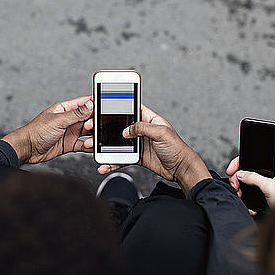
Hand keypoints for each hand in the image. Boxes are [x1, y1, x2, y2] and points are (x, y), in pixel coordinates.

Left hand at [2, 96, 93, 164]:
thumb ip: (75, 113)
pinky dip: (88, 146)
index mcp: (65, 109)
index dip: (94, 104)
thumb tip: (90, 104)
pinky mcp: (69, 144)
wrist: (27, 149)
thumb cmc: (37, 131)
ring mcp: (69, 132)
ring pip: (87, 132)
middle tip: (94, 127)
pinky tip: (90, 146)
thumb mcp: (58, 120)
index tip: (105, 106)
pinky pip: (83, 144)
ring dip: (92, 136)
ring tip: (92, 139)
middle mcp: (68, 120)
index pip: (84, 103)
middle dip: (94, 122)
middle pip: (88, 119)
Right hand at [93, 105, 210, 192]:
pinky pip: (121, 157)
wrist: (181, 168)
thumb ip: (143, 128)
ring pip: (118, 143)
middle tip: (93, 129)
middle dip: (106, 129)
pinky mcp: (137, 156)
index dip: (119, 106)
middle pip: (120, 126)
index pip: (132, 108)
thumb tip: (126, 130)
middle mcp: (143, 130)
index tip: (104, 106)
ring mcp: (139, 143)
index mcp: (150, 119)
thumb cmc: (177, 148)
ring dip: (105, 146)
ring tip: (94, 148)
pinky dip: (112, 162)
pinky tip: (105, 165)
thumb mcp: (161, 133)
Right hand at [226, 156, 274, 213]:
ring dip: (240, 192)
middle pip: (245, 174)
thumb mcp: (270, 186)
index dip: (238, 164)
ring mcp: (263, 189)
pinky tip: (250, 206)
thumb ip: (254, 177)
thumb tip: (240, 174)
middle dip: (237, 180)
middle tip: (235, 187)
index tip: (230, 171)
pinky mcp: (261, 200)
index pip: (250, 162)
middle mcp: (266, 179)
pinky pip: (248, 198)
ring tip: (240, 196)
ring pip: (245, 187)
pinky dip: (246, 203)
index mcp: (270, 171)